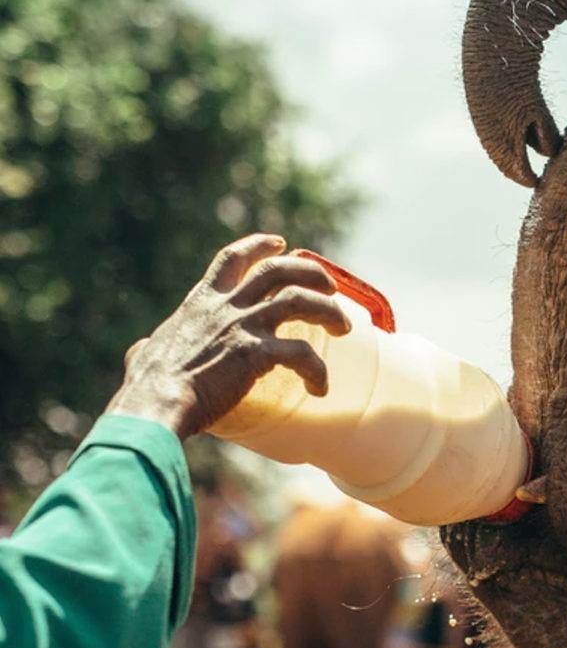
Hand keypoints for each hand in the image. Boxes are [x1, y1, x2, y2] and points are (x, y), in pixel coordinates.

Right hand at [107, 234, 350, 438]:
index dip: (260, 245)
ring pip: (300, 300)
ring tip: (344, 327)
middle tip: (331, 288)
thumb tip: (141, 352)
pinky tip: (320, 388)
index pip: (233, 258)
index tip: (282, 243)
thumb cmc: (147, 387)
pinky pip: (302, 355)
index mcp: (202, 302)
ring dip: (329, 311)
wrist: (155, 404)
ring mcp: (243, 327)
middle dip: (312, 273)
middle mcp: (226, 307)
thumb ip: (148, 348)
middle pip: (279, 270)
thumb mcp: (144, 354)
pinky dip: (318, 370)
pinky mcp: (256, 355)